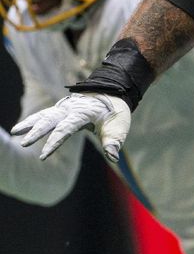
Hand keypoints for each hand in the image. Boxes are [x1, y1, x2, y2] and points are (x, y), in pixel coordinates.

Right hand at [11, 93, 130, 162]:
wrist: (115, 94)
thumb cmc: (116, 114)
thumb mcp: (118, 127)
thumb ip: (113, 143)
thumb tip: (113, 158)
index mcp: (84, 113)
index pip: (66, 128)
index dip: (54, 142)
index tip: (43, 156)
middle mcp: (71, 108)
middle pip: (51, 119)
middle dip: (37, 132)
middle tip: (24, 143)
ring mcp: (65, 107)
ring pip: (44, 115)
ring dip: (29, 124)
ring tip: (15, 132)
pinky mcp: (62, 109)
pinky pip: (44, 115)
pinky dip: (32, 121)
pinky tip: (19, 129)